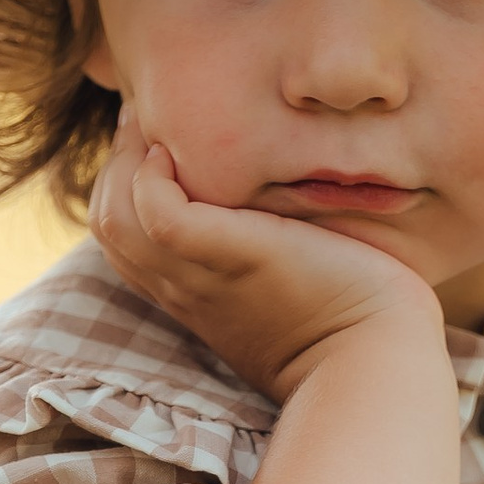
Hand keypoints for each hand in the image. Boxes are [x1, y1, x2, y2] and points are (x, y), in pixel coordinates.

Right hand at [88, 107, 440, 402]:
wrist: (374, 363)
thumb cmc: (355, 323)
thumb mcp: (294, 283)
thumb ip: (270, 248)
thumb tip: (280, 200)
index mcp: (196, 295)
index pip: (128, 237)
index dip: (128, 185)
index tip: (155, 142)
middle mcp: (186, 287)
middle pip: (110, 223)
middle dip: (117, 163)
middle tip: (147, 120)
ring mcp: (200, 276)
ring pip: (116, 216)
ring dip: (125, 161)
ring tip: (156, 127)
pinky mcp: (229, 258)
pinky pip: (157, 213)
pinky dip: (150, 178)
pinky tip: (175, 153)